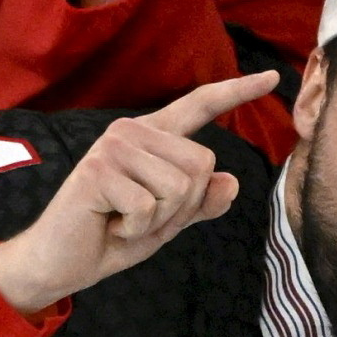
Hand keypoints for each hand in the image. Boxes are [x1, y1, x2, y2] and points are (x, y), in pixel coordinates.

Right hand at [0, 66, 280, 312]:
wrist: (63, 261)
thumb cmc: (113, 235)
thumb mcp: (170, 221)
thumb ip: (201, 202)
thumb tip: (231, 181)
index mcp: (152, 137)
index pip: (199, 106)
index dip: (237, 91)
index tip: (273, 76)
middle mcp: (132, 131)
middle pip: (203, 164)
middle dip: (183, 206)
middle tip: (142, 216)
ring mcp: (113, 147)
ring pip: (181, 186)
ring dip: (160, 219)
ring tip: (124, 219)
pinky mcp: (98, 170)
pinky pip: (151, 207)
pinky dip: (137, 229)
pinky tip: (110, 224)